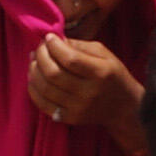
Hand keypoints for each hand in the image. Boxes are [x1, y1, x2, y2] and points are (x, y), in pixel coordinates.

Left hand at [24, 31, 144, 135]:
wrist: (122, 107)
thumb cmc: (112, 75)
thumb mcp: (104, 54)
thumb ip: (79, 46)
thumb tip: (54, 40)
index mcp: (100, 73)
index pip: (70, 59)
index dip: (54, 46)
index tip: (49, 37)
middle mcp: (88, 93)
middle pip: (53, 74)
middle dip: (40, 56)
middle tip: (40, 48)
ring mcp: (77, 108)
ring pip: (45, 88)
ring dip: (34, 71)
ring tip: (34, 61)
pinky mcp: (69, 118)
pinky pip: (42, 104)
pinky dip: (33, 89)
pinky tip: (34, 77)